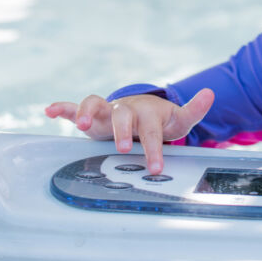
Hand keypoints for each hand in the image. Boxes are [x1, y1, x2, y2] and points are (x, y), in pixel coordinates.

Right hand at [45, 89, 213, 173]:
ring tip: (82, 126)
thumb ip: (194, 109)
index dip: (154, 149)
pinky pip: (75, 107)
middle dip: (123, 132)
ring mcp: (109, 110)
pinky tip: (49, 111)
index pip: (152, 132)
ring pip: (96, 105)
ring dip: (88, 112)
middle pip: (123, 116)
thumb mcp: (180, 118)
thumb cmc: (161, 119)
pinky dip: (63, 108)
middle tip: (125, 149)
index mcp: (148, 113)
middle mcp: (127, 109)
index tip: (156, 167)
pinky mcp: (94, 114)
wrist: (144, 109)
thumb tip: (211, 93)